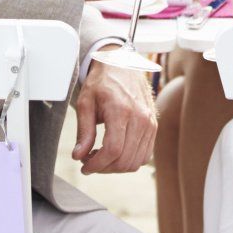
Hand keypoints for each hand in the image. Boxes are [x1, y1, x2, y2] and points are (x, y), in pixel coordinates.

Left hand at [70, 53, 157, 173]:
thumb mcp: (86, 103)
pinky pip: (144, 155)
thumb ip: (84, 131)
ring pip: (135, 161)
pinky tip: (115, 153)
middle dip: (104, 168)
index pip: (112, 150)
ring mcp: (150, 123)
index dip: (97, 165)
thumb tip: (78, 156)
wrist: (122, 65)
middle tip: (88, 161)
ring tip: (100, 156)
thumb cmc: (102, 82)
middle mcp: (140, 118)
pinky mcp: (154, 127)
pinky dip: (129, 161)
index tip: (84, 167)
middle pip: (124, 159)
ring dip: (116, 167)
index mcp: (121, 110)